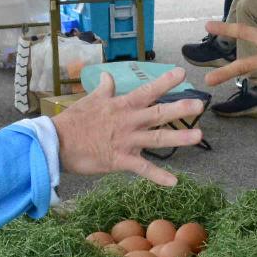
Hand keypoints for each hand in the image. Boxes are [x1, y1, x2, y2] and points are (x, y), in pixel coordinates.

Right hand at [51, 69, 206, 186]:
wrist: (56, 144)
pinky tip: (174, 182)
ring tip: (198, 137)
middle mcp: (128, 121)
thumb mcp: (89, 100)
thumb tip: (109, 76)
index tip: (182, 73)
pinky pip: (143, 168)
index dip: (165, 82)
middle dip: (180, 108)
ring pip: (157, 138)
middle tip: (200, 105)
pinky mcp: (120, 160)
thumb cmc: (73, 121)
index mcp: (121, 105)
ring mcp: (126, 141)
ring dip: (179, 138)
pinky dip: (158, 176)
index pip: (147, 90)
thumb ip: (104, 89)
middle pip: (159, 113)